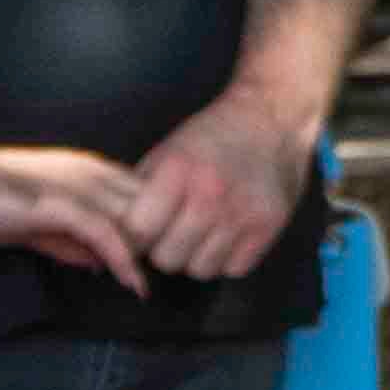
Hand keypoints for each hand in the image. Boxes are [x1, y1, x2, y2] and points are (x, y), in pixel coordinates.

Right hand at [0, 137, 161, 288]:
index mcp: (90, 171)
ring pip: (139, 221)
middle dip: (167, 242)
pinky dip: (126, 263)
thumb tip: (101, 265)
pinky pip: (108, 236)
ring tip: (161, 286)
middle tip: (174, 278)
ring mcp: (79, 187)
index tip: (168, 259)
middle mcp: (93, 173)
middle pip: (156, 207)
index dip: (162, 228)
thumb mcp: (35, 225)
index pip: (148, 196)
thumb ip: (70, 241)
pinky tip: (135, 286)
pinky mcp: (61, 205)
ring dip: (152, 255)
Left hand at [123, 88, 314, 280]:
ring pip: (200, 269)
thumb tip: (118, 232)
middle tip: (174, 232)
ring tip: (202, 234)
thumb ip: (143, 191)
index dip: (134, 237)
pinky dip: (227, 258)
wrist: (271, 119)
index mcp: (177, 172)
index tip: (141, 232)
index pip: (137, 232)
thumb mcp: (167, 152)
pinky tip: (228, 235)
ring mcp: (242, 214)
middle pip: (167, 258)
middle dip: (166, 249)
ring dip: (197, 257)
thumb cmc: (212, 136)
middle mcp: (210, 196)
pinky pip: (234, 269)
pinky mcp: (268, 226)